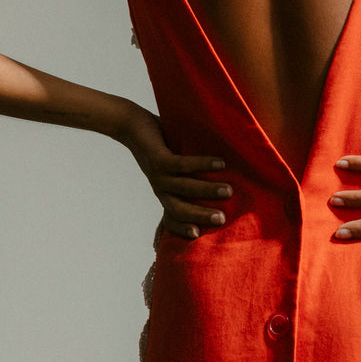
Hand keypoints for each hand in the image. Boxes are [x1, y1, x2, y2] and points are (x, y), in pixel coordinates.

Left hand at [117, 103, 231, 239]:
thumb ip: (192, 175)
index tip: (198, 235)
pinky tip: (220, 163)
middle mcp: (160, 188)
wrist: (131, 126)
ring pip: (184, 187)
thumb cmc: (160, 146)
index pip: (171, 218)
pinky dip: (202, 164)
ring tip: (228, 190)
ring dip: (207, 190)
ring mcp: (158, 174)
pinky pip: (182, 165)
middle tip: (223, 219)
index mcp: (165, 193)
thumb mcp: (174, 166)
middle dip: (201, 215)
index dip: (181, 229)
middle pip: (179, 209)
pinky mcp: (158, 158)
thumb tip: (227, 182)